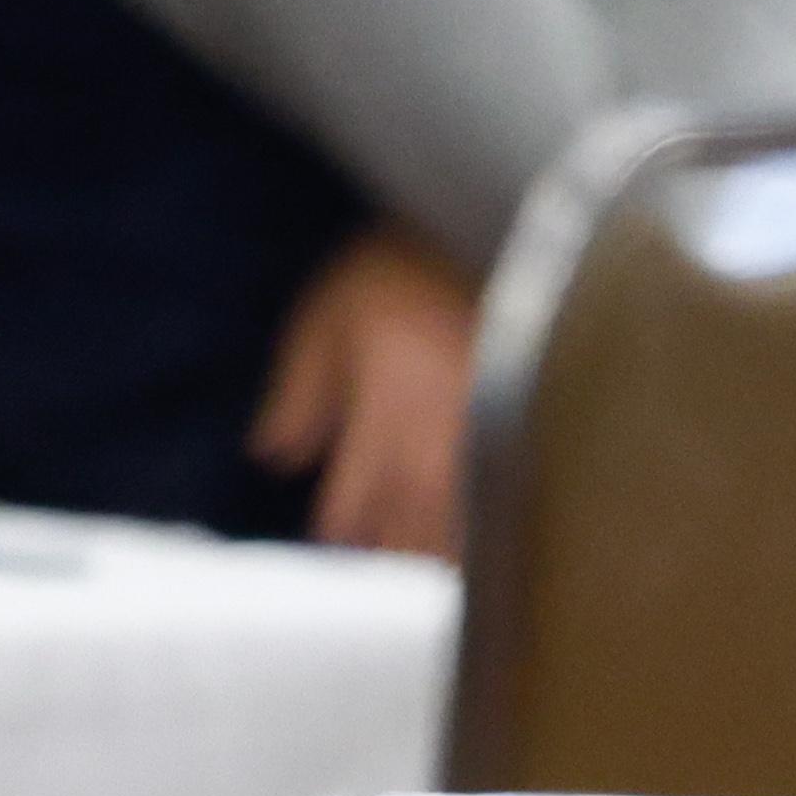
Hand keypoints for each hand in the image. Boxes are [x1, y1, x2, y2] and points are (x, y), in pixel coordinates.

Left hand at [248, 226, 477, 559]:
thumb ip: (297, 396)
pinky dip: (481, 534)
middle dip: (381, 558)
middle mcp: (429, 464)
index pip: (343, 524)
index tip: (331, 529)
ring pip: (454, 545)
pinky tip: (474, 533)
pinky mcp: (522, 444)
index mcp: (374, 438)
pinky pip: (501, 515)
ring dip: (431, 555)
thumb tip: (273, 458)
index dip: (332, 535)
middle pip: (401, 550)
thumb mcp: (324, 320)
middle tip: (375, 550)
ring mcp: (481, 461)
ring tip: (420, 554)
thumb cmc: (397, 273)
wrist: (496, 236)